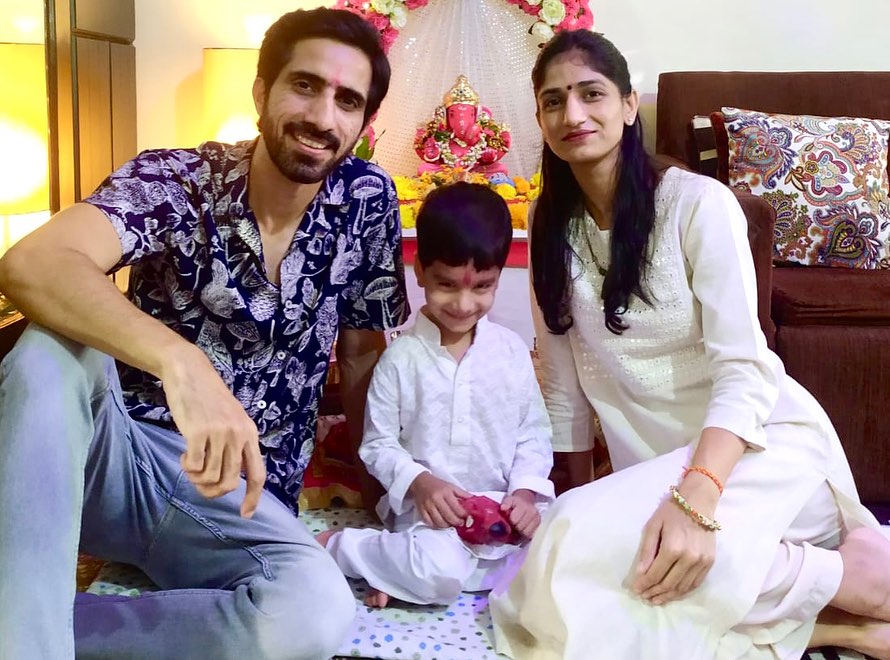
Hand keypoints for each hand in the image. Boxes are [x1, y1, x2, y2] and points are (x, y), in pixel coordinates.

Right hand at [161, 344, 265, 517]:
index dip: (253, 498)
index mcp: (250, 434)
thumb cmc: (208, 400)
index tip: (245, 514)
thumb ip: (234, 446)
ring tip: (191, 462)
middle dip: (213, 492)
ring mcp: (220, 433)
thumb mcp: (231, 420)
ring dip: (197, 478)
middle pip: (231, 483)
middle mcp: (239, 435)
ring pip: (211, 478)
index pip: (257, 474)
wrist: (190, 372)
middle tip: (199, 482)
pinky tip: (184, 454)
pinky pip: (195, 467)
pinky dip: (187, 467)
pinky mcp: (199, 431)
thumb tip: (228, 480)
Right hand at [409, 472, 469, 528]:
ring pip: (439, 522)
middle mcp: (436, 499)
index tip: (467, 517)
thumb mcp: (451, 486)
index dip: (463, 515)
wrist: (420, 481)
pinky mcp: (421, 511)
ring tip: (451, 524)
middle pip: (449, 517)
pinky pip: (430, 523)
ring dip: (447, 526)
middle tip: (460, 523)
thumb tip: (474, 500)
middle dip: (457, 522)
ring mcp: (428, 506)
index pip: (457, 508)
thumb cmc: (437, 484)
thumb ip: (463, 494)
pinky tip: (441, 523)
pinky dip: (436, 526)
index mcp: (445, 492)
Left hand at [501, 489, 540, 538]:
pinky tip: (522, 531)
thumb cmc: (516, 502)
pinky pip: (531, 535)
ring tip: (517, 528)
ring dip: (520, 533)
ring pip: (526, 533)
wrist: (526, 500)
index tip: (509, 520)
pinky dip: (525, 535)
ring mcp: (537, 519)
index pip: (514, 520)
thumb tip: (503, 508)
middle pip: (520, 528)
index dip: (510, 522)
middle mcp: (532, 512)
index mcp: (523, 506)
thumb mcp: (509, 499)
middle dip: (515, 528)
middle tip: (513, 525)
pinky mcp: (539, 524)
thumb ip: (506, 503)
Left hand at [631, 484, 717, 604]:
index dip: (644, 584)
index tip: (635, 590)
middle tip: (644, 598)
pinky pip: (695, 583)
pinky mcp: (710, 562)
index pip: (655, 574)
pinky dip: (683, 591)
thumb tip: (640, 573)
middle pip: (669, 584)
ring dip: (668, 596)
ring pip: (682, 587)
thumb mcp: (652, 527)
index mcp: (672, 548)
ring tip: (655, 599)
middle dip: (654, 593)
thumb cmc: (671, 512)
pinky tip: (673, 593)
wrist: (698, 502)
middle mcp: (689, 558)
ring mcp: (702, 562)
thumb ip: (647, 551)